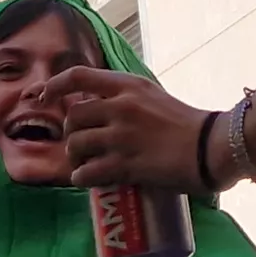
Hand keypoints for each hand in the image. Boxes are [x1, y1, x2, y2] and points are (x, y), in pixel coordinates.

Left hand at [52, 69, 210, 192]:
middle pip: (73, 117)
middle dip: (70, 133)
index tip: (43, 97)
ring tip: (84, 164)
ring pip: (76, 145)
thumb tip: (99, 105)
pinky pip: (86, 172)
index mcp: (128, 86)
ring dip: (74, 158)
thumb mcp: (154, 96)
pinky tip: (89, 180)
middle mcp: (121, 107)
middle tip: (78, 145)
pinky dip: (82, 178)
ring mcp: (122, 136)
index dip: (54, 85)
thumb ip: (127, 98)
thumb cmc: (188, 123)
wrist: (212, 147)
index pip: (78, 76)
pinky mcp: (126, 165)